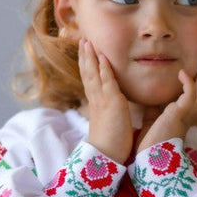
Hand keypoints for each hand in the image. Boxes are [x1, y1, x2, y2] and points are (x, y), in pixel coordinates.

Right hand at [78, 40, 132, 163]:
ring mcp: (102, 100)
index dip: (87, 67)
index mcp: (96, 105)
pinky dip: (104, 68)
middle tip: (82, 41)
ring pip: (93, 74)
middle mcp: (96, 100)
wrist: (106, 155)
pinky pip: (107, 81)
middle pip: (88, 74)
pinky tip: (102, 57)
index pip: (90, 82)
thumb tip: (114, 111)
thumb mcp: (109, 124)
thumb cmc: (110, 144)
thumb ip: (111, 114)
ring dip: (90, 57)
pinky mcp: (111, 103)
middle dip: (85, 57)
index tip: (85, 54)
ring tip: (87, 42)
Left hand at [136, 67, 196, 152]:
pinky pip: (190, 94)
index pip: (192, 105)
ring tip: (196, 68)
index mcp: (180, 122)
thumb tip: (149, 101)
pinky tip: (182, 73)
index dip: (193, 92)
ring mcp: (185, 116)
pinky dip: (188, 82)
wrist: (149, 159)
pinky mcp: (180, 114)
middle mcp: (187, 119)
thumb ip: (152, 112)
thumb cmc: (148, 146)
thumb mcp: (150, 124)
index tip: (189, 79)